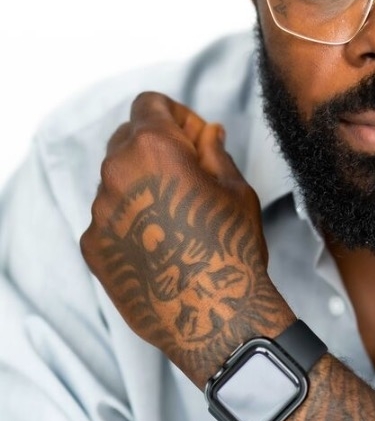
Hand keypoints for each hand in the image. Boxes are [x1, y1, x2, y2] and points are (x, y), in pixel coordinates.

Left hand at [80, 91, 294, 386]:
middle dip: (155, 147)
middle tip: (189, 176)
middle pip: (127, 139)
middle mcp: (116, 173)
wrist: (214, 316)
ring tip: (176, 220)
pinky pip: (109, 218)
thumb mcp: (236, 189)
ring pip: (116, 181)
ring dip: (142, 186)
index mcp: (153, 148)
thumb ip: (212, 151)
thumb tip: (205, 134)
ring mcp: (99, 212)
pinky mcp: (92, 246)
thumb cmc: (232, 248)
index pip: (149, 104)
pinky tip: (160, 246)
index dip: (176, 116)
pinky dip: (130, 221)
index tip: (195, 140)